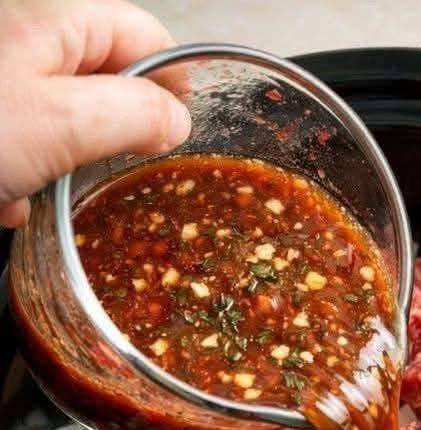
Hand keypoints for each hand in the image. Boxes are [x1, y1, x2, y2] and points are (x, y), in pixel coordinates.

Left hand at [0, 0, 190, 226]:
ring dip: (63, 167)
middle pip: (103, 81)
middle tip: (127, 168)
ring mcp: (5, 91)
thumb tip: (178, 121)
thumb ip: (133, 114)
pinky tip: (12, 203)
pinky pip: (20, 153)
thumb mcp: (62, 121)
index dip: (173, 73)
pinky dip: (22, 183)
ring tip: (53, 191)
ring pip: (60, 126)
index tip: (190, 120)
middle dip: (115, 131)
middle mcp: (26, 48)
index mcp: (53, 24)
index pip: (140, 32)